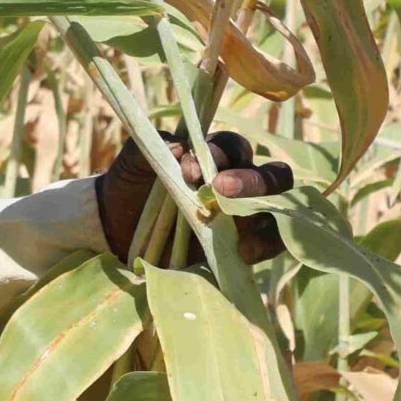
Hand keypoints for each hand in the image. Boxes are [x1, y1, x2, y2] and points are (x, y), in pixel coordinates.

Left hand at [94, 130, 293, 262]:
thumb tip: (181, 148)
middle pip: (272, 174)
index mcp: (215, 156)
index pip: (233, 147)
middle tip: (221, 191)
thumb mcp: (133, 164)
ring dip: (266, 218)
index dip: (218, 155)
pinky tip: (244, 253)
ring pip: (280, 209)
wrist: (119, 230)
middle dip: (253, 181)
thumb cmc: (132, 186)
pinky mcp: (244, 245)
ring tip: (242, 237)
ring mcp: (246, 215)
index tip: (190, 172)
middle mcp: (239, 183)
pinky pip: (272, 242)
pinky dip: (265, 245)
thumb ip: (154, 147)